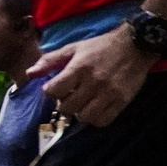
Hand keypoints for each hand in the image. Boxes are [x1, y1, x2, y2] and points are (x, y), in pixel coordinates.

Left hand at [28, 30, 152, 127]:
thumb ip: (50, 60)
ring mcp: (109, 93)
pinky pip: (103, 121)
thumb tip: (29, 74)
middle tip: (70, 96)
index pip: (53, 91)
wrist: (137, 45)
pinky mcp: (122, 101)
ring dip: (80, 113)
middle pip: (67, 108)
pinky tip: (95, 108)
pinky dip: (96, 118)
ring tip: (83, 103)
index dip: (50, 91)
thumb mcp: (73, 48)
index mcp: (79, 68)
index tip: (56, 87)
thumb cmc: (101, 46)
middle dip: (64, 103)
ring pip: (84, 117)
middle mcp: (93, 82)